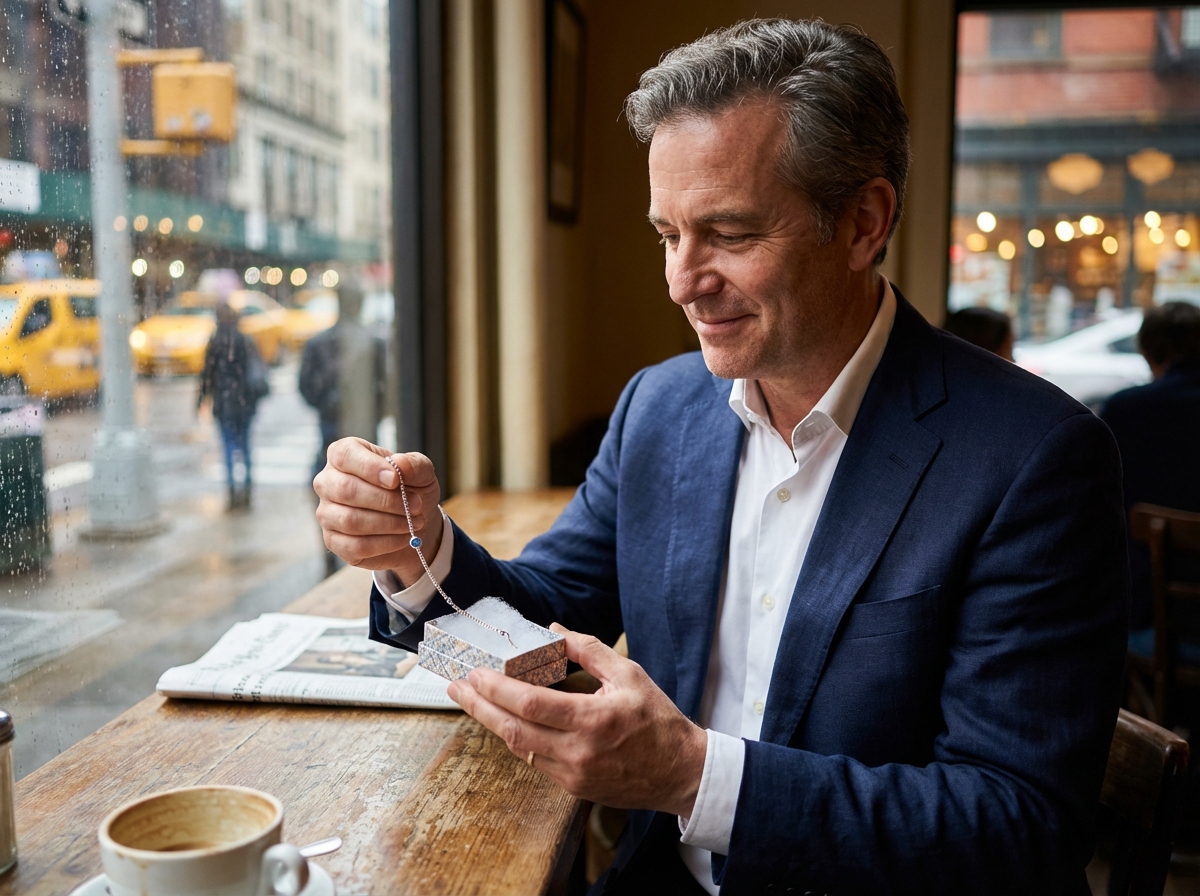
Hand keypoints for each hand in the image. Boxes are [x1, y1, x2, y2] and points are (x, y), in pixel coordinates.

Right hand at [313, 438, 443, 582]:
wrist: (413, 523)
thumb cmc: (412, 490)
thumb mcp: (421, 472)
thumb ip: (413, 464)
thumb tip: (399, 465)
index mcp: (344, 454)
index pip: (344, 455)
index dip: (369, 467)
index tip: (395, 480)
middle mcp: (328, 482)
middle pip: (346, 489)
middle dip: (386, 500)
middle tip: (416, 506)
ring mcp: (326, 513)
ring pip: (350, 520)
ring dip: (389, 523)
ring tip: (415, 522)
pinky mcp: (333, 541)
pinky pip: (355, 545)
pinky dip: (385, 543)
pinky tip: (404, 537)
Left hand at [447, 624, 706, 817]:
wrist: (680, 772)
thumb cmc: (657, 720)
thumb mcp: (629, 674)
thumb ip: (589, 650)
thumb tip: (554, 632)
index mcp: (593, 719)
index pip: (530, 704)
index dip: (496, 689)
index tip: (474, 673)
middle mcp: (578, 751)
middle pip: (513, 730)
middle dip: (479, 706)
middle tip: (455, 686)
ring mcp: (573, 774)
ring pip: (519, 748)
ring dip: (492, 723)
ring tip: (472, 700)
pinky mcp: (573, 787)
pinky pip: (535, 760)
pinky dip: (516, 738)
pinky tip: (505, 720)